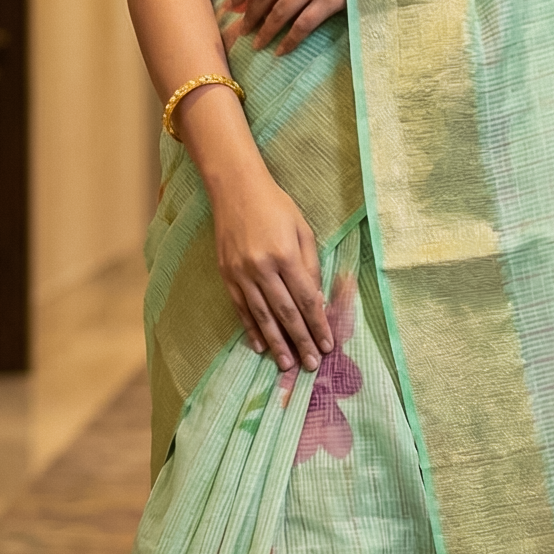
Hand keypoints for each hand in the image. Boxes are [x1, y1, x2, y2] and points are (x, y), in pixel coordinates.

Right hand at [211, 164, 333, 372]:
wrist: (235, 189)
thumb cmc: (276, 206)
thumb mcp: (302, 229)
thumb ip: (310, 266)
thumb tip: (316, 301)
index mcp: (285, 255)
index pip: (306, 300)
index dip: (318, 325)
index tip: (327, 345)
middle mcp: (262, 268)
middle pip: (286, 314)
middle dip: (301, 341)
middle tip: (311, 365)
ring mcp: (241, 273)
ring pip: (262, 316)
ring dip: (276, 343)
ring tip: (287, 364)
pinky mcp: (227, 275)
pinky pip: (241, 308)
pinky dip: (251, 329)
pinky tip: (261, 345)